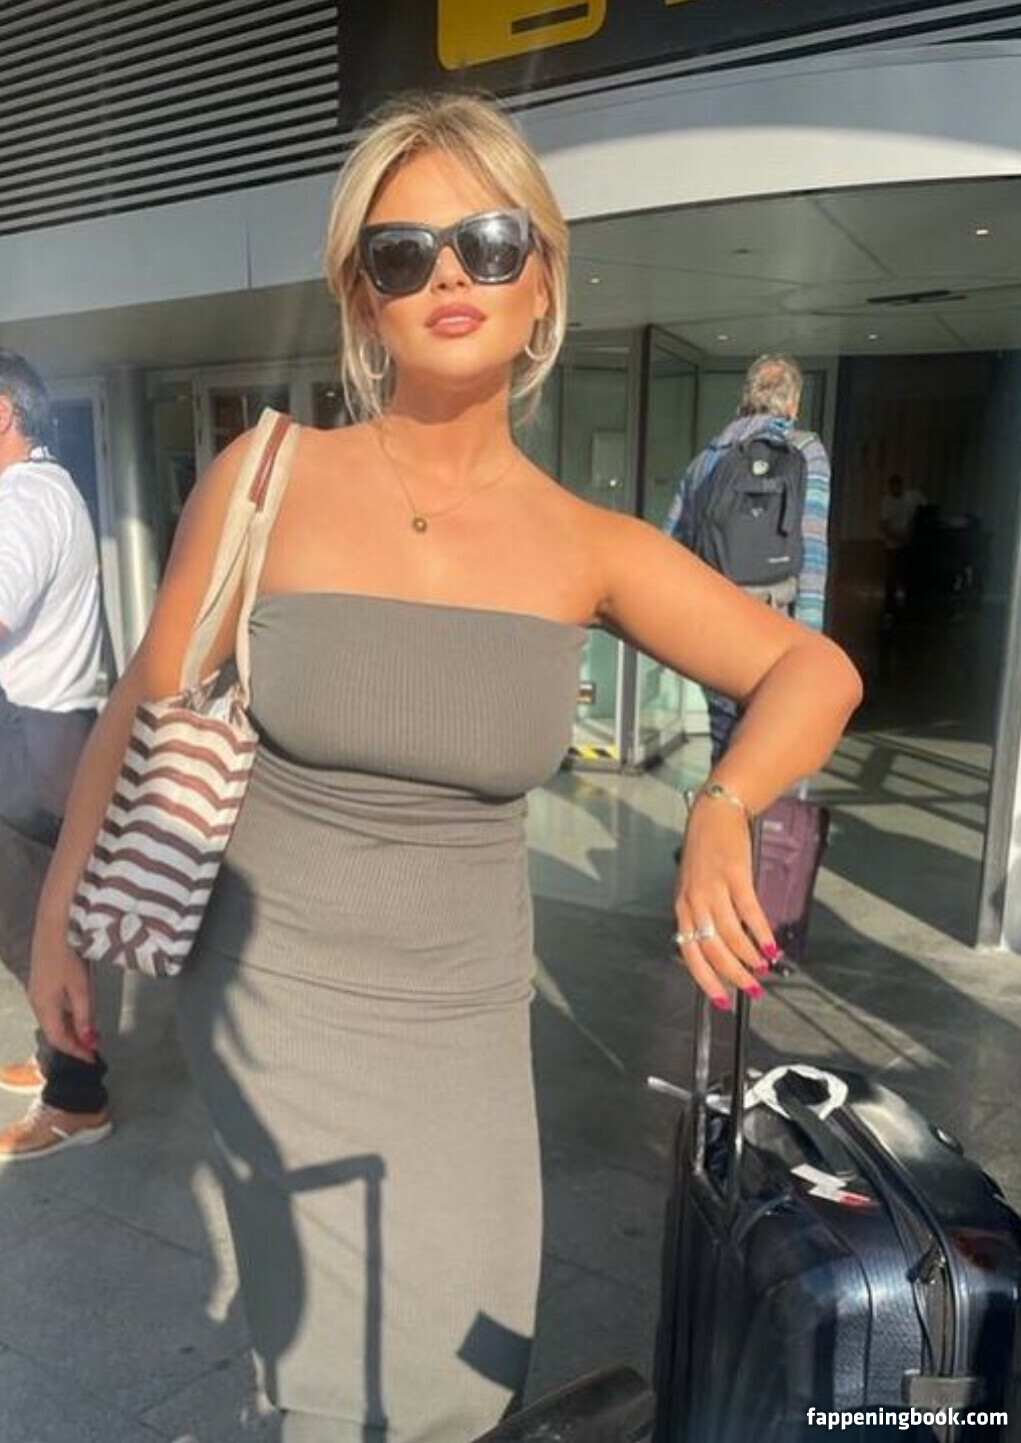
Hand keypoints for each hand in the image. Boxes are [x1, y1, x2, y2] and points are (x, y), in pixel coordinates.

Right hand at [28, 938, 97, 1062]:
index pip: (58, 1039)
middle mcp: (36, 1001)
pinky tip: (80, 1014)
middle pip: (54, 1030)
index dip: (76, 1051)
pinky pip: (54, 1008)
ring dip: (71, 1029)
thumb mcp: (81, 987)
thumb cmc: (69, 956)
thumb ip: (84, 1014)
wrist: (55, 925)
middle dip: (73, 1042)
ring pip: (54, 1019)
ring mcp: (38, 990)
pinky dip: (68, 1016)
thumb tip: (87, 1039)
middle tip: (94, 1048)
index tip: (92, 1059)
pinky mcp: (43, 980)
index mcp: (43, 1006)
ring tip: (90, 1034)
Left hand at [672, 798, 777, 1006]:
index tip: (722, 1000)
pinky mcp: (735, 875)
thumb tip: (719, 950)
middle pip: (712, 949)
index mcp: (682, 907)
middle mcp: (694, 900)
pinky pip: (749, 912)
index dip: (706, 979)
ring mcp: (714, 887)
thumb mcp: (693, 887)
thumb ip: (700, 916)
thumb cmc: (705, 852)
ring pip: (731, 935)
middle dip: (734, 974)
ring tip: (763, 968)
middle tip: (752, 990)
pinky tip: (771, 946)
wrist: (714, 814)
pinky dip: (762, 932)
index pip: (690, 953)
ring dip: (749, 956)